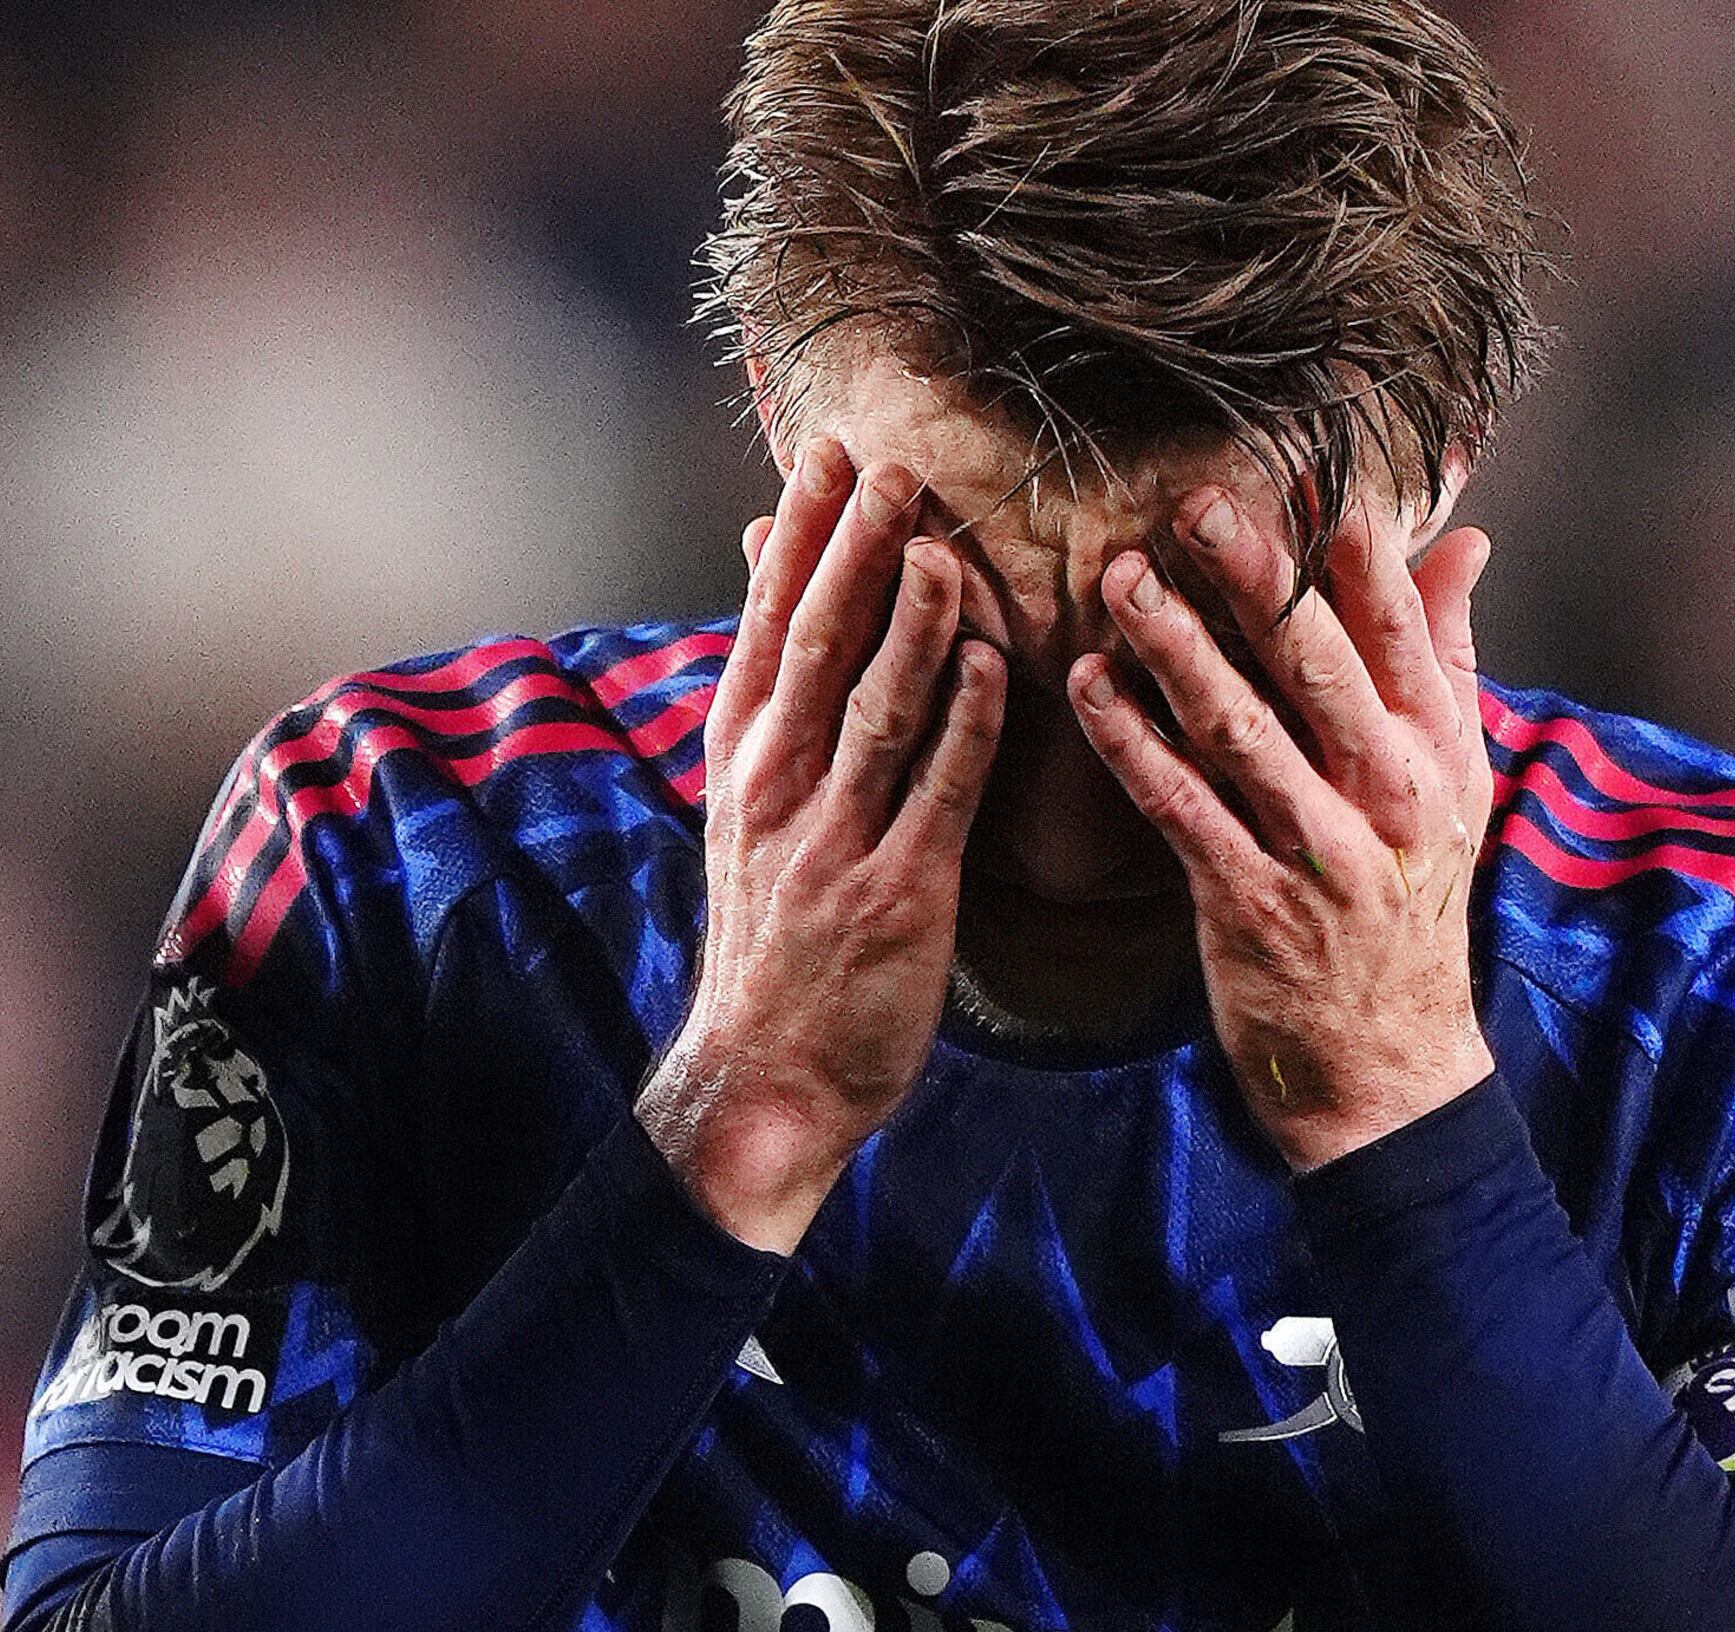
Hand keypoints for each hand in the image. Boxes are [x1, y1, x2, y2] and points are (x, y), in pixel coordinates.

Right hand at [640, 437, 1007, 1252]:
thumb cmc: (773, 939)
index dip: (800, 536)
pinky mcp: (897, 892)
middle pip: (819, 646)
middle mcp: (778, 786)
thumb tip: (772, 601)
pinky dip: (963, 723)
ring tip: (943, 543)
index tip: (828, 454)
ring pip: (876, 707)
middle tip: (892, 467)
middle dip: (854, 554)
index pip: (768, 624)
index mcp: (742, 758)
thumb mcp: (749, 815)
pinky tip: (992, 664)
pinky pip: (937, 791)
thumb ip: (774, 710)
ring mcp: (833, 839)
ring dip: (912, 622)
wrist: (766, 1074)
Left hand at [1067, 490, 1500, 1171]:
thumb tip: (1464, 542)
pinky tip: (1090, 690)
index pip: (1399, 629)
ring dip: (1173, 649)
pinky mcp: (1248, 902)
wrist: (1387, 1067)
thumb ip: (1445, 658)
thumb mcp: (1453, 785)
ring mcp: (1318, 851)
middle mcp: (1387, 795)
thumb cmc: (1407, 907)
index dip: (1351, 549)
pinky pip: (1181, 807)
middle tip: (1193, 503)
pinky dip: (1132, 744)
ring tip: (1119, 580)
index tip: (1303, 472)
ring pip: (1240, 728)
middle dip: (1254, 580)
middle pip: (1317, 664)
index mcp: (1438, 752)